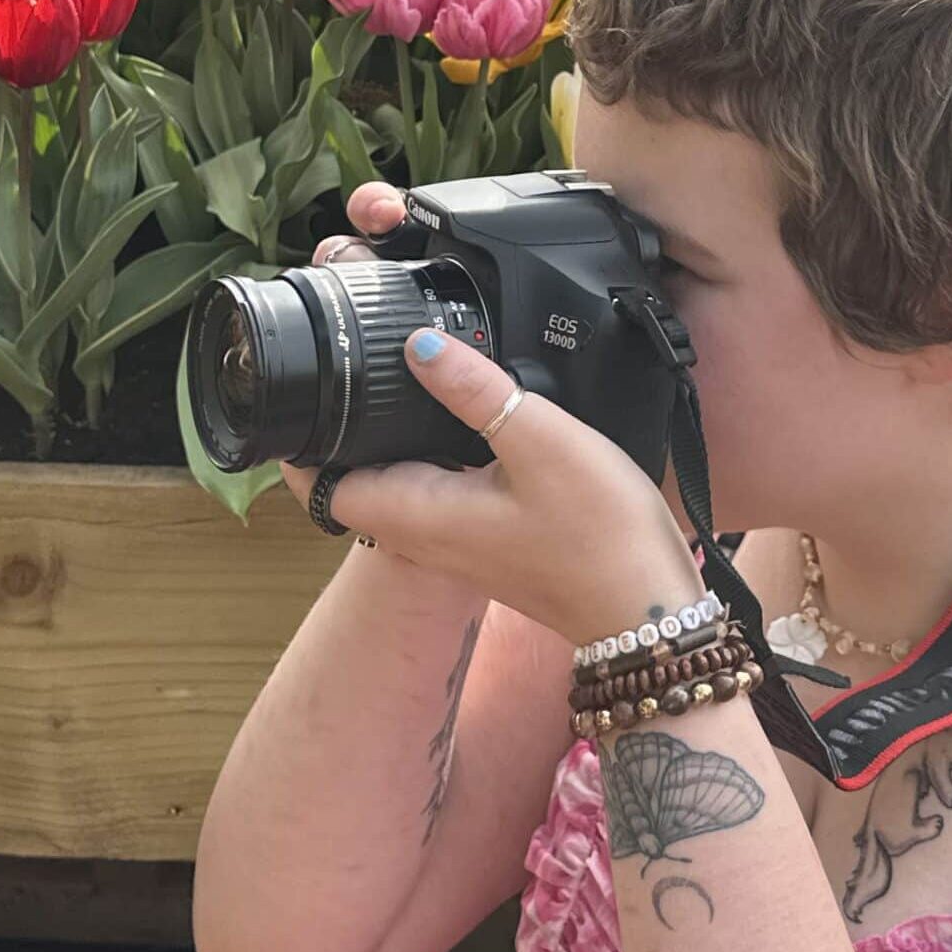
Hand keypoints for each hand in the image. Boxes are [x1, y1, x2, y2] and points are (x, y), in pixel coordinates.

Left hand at [282, 184, 705, 646]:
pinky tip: (471, 425)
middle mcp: (428, 537)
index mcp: (420, 515)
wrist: (646, 607)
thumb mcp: (540, 441)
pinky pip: (441, 496)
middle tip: (356, 368)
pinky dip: (438, 459)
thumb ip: (476, 390)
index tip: (307, 386)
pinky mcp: (493, 543)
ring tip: (406, 384)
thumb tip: (419, 344)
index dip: (304, 439)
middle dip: (348, 430)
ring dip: (395, 443)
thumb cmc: (598, 535)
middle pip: (357, 483)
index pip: (322, 486)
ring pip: (400, 488)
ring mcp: (460, 545)